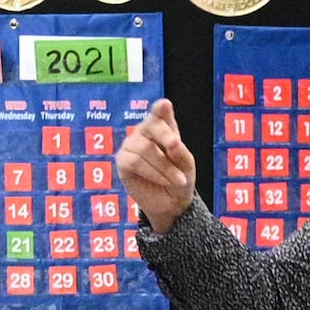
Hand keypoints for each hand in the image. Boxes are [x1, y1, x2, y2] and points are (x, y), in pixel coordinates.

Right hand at [114, 100, 200, 235]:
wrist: (171, 204)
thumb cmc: (180, 178)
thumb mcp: (186, 165)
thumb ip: (180, 152)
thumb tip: (173, 143)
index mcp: (164, 127)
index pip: (160, 113)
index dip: (161, 108)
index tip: (163, 106)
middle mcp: (145, 132)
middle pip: (152, 125)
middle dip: (165, 137)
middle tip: (175, 147)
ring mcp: (132, 145)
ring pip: (145, 148)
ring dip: (164, 167)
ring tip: (176, 180)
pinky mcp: (123, 161)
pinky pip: (135, 162)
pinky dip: (152, 172)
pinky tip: (162, 180)